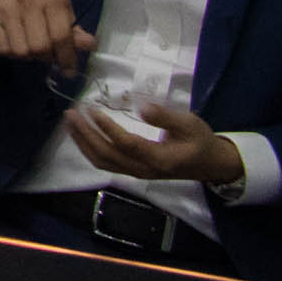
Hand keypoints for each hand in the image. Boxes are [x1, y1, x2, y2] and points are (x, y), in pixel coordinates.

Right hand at [0, 0, 93, 74]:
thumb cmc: (42, 0)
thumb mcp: (62, 10)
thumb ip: (75, 30)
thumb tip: (90, 45)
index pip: (61, 36)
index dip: (67, 58)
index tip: (69, 71)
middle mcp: (29, 0)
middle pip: (40, 47)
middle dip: (47, 58)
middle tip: (49, 55)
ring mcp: (7, 7)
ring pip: (21, 51)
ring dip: (30, 57)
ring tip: (33, 48)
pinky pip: (4, 49)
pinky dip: (13, 53)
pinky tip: (18, 43)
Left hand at [65, 99, 243, 191]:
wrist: (211, 164)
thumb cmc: (201, 141)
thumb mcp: (190, 124)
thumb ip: (166, 117)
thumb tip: (142, 107)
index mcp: (159, 159)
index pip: (126, 144)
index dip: (107, 128)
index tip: (92, 109)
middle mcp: (144, 170)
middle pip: (108, 156)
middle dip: (86, 134)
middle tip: (71, 113)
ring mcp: (137, 173)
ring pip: (103, 162)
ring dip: (83, 142)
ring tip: (70, 122)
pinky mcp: (134, 170)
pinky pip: (106, 164)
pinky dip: (89, 149)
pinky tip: (81, 135)